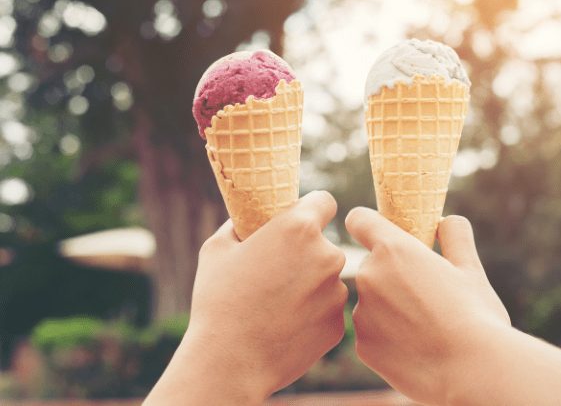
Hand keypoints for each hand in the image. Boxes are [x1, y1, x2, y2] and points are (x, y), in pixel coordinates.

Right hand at [146, 191, 347, 404]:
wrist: (230, 362)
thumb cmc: (218, 300)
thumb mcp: (217, 248)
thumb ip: (240, 225)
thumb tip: (247, 219)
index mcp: (299, 229)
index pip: (324, 201)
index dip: (311, 209)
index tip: (299, 220)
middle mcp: (327, 256)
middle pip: (324, 244)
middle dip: (306, 253)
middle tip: (276, 271)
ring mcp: (337, 293)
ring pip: (327, 278)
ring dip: (310, 284)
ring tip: (275, 304)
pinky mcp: (338, 324)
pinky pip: (327, 309)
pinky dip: (312, 313)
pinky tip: (284, 325)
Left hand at [346, 208, 508, 404]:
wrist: (472, 371)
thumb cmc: (476, 316)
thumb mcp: (471, 268)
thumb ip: (454, 236)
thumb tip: (447, 222)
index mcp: (392, 249)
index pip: (359, 220)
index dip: (370, 225)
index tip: (384, 235)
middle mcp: (368, 276)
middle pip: (371, 265)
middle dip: (391, 274)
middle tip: (425, 293)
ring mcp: (362, 313)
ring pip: (371, 301)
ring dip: (389, 307)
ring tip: (425, 326)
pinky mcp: (362, 346)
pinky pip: (372, 332)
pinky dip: (388, 337)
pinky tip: (416, 347)